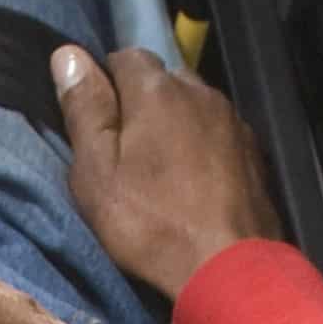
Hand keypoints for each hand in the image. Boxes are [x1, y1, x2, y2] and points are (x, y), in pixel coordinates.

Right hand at [56, 43, 276, 303]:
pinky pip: (219, 132)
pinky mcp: (255, 152)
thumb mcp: (97, 171)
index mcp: (157, 90)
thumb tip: (67, 54)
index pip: (124, 57)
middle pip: (163, 78)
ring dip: (177, 122)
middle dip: (143, 101)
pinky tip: (195, 179)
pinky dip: (204, 144)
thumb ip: (84, 109)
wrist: (230, 269)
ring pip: (195, 104)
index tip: (97, 122)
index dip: (105, 83)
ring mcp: (234, 121)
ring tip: (162, 166)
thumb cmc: (150, 223)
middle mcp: (201, 92)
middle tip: (126, 148)